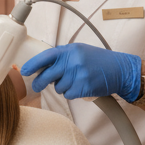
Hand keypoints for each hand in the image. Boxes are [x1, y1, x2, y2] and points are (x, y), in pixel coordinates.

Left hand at [20, 43, 142, 100]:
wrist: (120, 70)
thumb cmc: (99, 61)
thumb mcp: (80, 51)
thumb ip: (63, 56)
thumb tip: (43, 66)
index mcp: (70, 50)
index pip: (46, 56)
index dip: (33, 64)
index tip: (24, 71)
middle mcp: (73, 61)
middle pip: (47, 75)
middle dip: (39, 82)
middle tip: (36, 86)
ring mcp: (78, 75)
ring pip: (58, 87)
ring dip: (62, 87)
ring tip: (73, 82)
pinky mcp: (84, 87)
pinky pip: (68, 94)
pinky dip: (71, 93)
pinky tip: (79, 87)